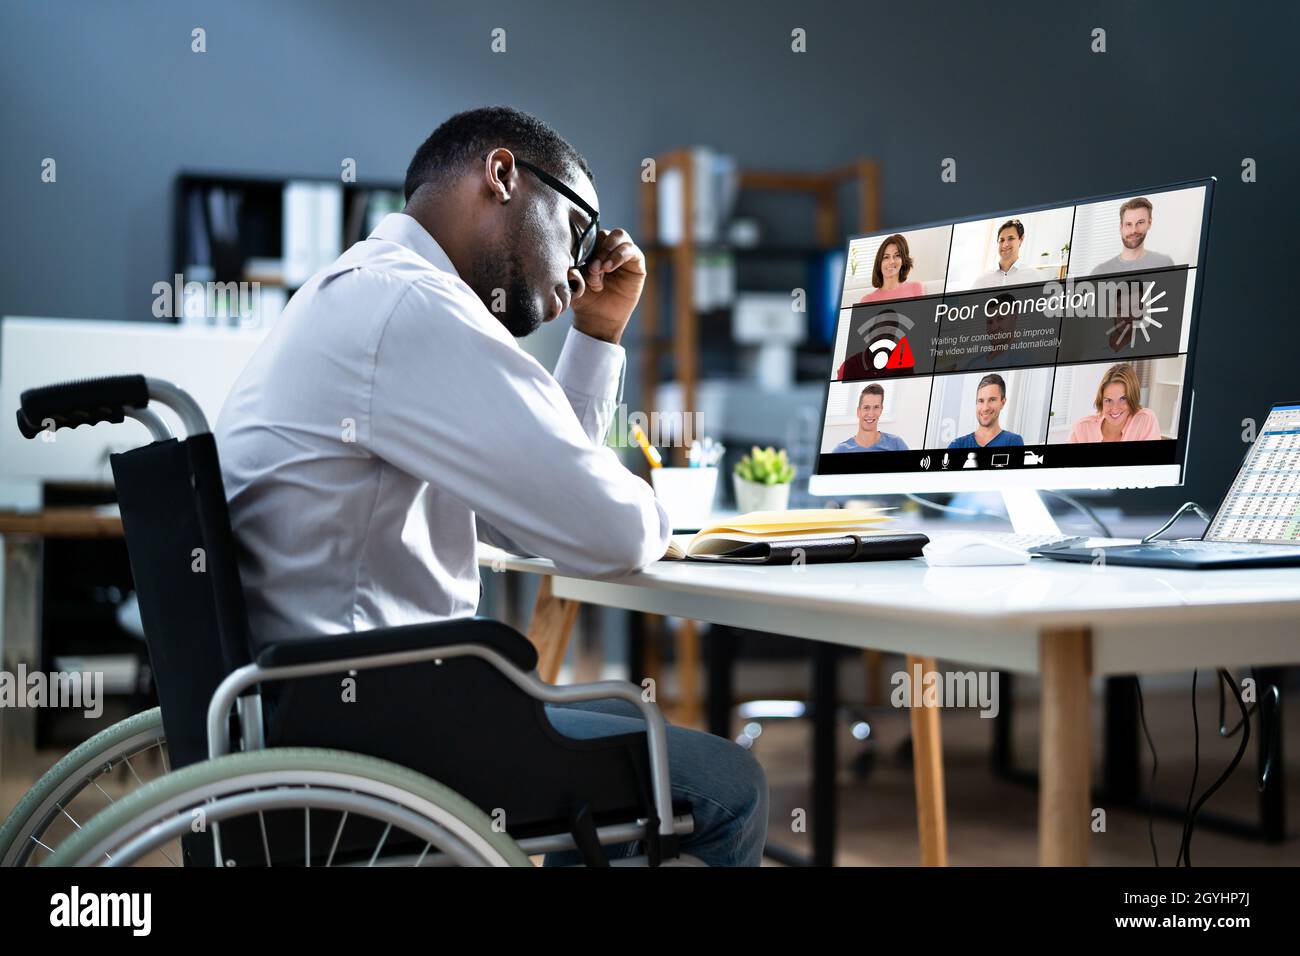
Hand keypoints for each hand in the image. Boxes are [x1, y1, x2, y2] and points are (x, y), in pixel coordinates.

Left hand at [571, 228, 644, 344]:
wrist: (598, 318)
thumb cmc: (585, 299)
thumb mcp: (573, 285)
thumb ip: (572, 273)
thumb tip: (572, 268)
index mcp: (591, 248)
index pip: (590, 233)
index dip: (584, 243)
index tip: (577, 260)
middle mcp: (607, 248)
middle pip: (604, 233)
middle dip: (597, 249)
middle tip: (592, 268)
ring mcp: (623, 253)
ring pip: (619, 235)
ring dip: (608, 251)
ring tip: (601, 270)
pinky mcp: (636, 262)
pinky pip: (631, 249)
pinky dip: (619, 255)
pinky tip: (609, 268)